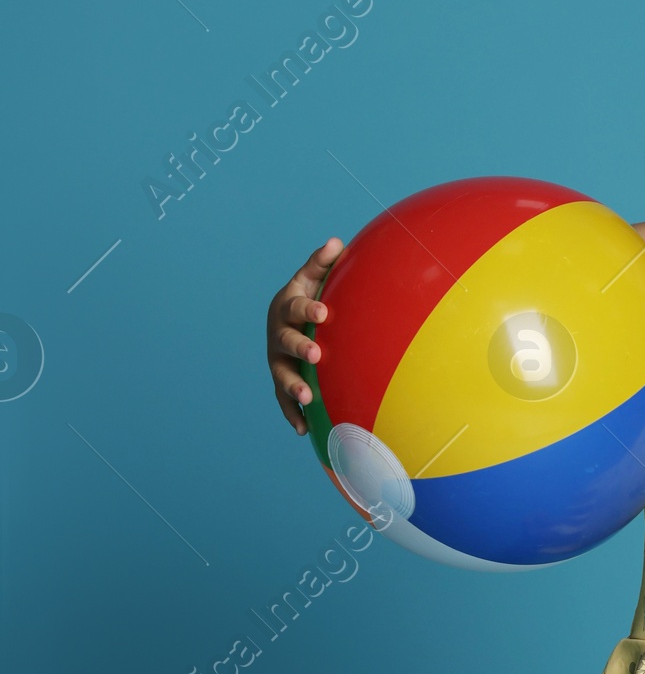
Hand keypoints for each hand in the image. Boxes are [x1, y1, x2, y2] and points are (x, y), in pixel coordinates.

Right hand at [267, 238, 343, 432]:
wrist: (289, 320)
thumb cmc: (309, 298)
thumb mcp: (312, 279)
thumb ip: (323, 264)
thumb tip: (338, 242)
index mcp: (286, 307)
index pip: (296, 307)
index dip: (308, 309)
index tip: (324, 312)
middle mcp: (277, 334)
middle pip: (286, 341)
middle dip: (300, 348)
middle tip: (316, 355)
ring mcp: (277, 359)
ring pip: (281, 374)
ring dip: (292, 386)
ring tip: (306, 398)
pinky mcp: (281, 380)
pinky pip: (283, 399)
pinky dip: (291, 414)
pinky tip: (302, 431)